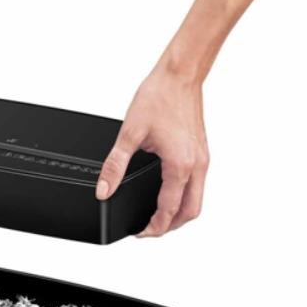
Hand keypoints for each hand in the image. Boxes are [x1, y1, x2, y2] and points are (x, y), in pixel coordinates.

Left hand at [96, 63, 209, 236]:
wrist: (180, 74)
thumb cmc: (160, 96)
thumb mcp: (129, 134)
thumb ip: (114, 165)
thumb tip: (103, 189)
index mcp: (180, 165)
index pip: (168, 210)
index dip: (153, 227)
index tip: (139, 232)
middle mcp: (197, 165)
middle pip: (190, 213)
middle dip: (169, 227)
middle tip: (148, 230)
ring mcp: (202, 159)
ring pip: (197, 201)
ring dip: (179, 214)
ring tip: (158, 217)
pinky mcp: (202, 152)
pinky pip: (198, 186)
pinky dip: (185, 198)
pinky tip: (169, 194)